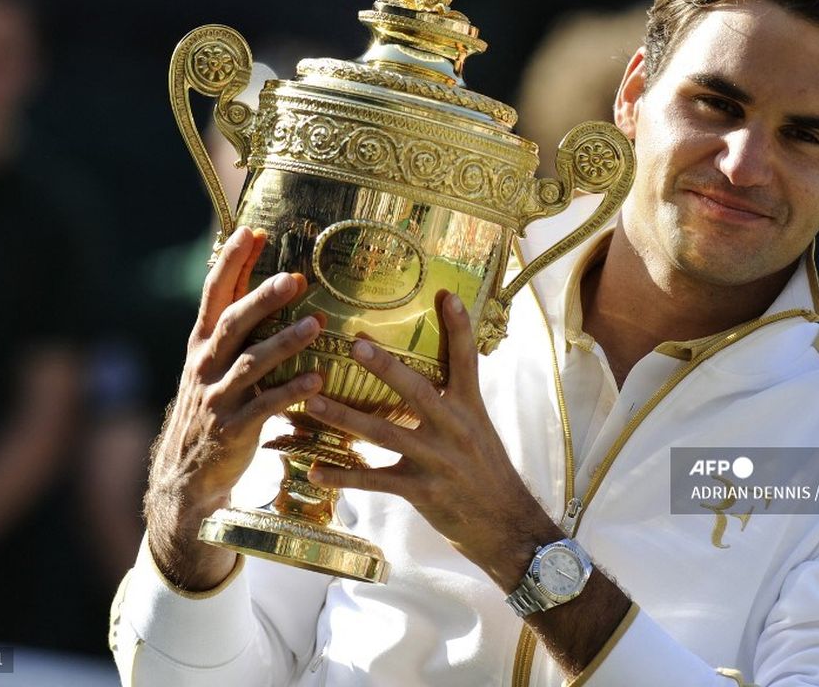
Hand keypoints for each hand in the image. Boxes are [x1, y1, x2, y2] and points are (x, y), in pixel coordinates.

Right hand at [144, 226, 324, 589]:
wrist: (186, 475)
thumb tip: (263, 277)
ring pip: (251, 363)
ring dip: (285, 342)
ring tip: (317, 324)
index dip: (231, 262)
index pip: (214, 293)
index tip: (251, 231)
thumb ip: (236, 326)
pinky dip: (290, 392)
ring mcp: (218, 398)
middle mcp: (206, 365)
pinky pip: (265, 407)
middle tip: (295, 277)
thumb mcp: (214, 364)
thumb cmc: (211, 407)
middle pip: (234, 322)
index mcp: (202, 343)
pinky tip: (317, 381)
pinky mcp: (233, 430)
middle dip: (262, 297)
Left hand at [305, 292, 557, 591]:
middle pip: (418, 391)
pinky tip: (316, 469)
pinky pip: (377, 480)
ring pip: (386, 433)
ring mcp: (438, 461)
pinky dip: (344, 476)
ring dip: (346, 417)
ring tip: (311, 402)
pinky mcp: (423, 491)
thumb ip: (454, 399)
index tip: (446, 295)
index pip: (466, 361)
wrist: (506, 524)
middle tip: (355, 343)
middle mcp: (455, 429)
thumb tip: (429, 369)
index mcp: (470, 408)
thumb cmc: (487, 471)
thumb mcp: (479, 428)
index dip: (458, 328)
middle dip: (386, 367)